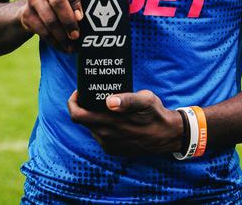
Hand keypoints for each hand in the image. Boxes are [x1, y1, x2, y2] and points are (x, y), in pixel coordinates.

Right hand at [19, 0, 136, 52]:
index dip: (76, 1)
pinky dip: (52, 41)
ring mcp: (33, 0)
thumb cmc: (67, 5)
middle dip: (68, 21)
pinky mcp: (25, 15)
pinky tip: (61, 48)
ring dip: (61, 35)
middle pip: (56, 2)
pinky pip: (39, 30)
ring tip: (72, 46)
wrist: (33, 13)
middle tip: (77, 36)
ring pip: (47, 19)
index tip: (83, 17)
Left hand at [67, 89, 182, 155]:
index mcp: (110, 122)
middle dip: (85, 106)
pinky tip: (113, 117)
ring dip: (94, 116)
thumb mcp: (146, 100)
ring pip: (91, 127)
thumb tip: (110, 102)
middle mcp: (105, 136)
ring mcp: (108, 144)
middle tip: (94, 95)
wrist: (167, 136)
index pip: (77, 115)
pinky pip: (100, 135)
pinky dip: (101, 125)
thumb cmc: (155, 114)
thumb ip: (128, 99)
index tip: (80, 91)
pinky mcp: (113, 150)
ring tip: (105, 105)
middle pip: (82, 120)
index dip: (74, 102)